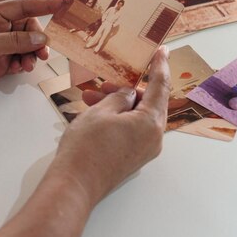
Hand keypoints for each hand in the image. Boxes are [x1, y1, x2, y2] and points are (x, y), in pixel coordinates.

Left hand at [0, 0, 61, 114]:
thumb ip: (14, 40)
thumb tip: (40, 37)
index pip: (21, 6)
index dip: (42, 5)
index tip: (63, 4)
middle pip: (26, 27)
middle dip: (38, 37)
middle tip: (44, 49)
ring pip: (24, 46)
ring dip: (32, 52)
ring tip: (32, 62)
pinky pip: (18, 60)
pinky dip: (24, 63)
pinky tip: (23, 68)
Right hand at [48, 46, 170, 206]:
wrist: (75, 184)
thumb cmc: (86, 148)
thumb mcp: (100, 112)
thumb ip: (119, 97)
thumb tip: (129, 95)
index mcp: (150, 122)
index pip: (160, 87)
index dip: (159, 66)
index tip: (162, 51)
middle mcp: (154, 138)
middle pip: (148, 103)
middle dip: (126, 90)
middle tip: (104, 84)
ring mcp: (144, 150)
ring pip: (137, 117)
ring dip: (118, 105)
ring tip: (91, 100)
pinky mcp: (132, 158)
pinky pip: (131, 130)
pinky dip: (118, 119)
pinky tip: (96, 115)